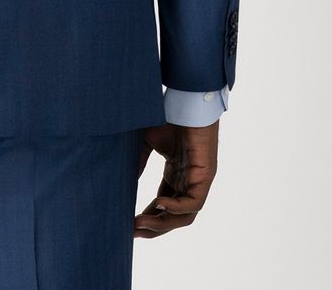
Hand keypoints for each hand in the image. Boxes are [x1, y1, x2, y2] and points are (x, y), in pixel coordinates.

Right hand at [134, 120, 217, 237]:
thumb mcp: (147, 141)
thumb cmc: (168, 115)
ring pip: (184, 215)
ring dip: (162, 223)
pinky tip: (158, 204)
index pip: (164, 205)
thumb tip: (126, 184)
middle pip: (173, 216)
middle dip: (153, 227)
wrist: (185, 100)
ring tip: (140, 224)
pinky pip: (193, 203)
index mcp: (177, 173)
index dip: (149, 217)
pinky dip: (176, 208)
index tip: (131, 224)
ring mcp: (198, 180)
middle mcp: (188, 180)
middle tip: (133, 231)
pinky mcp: (205, 175)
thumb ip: (139, 162)